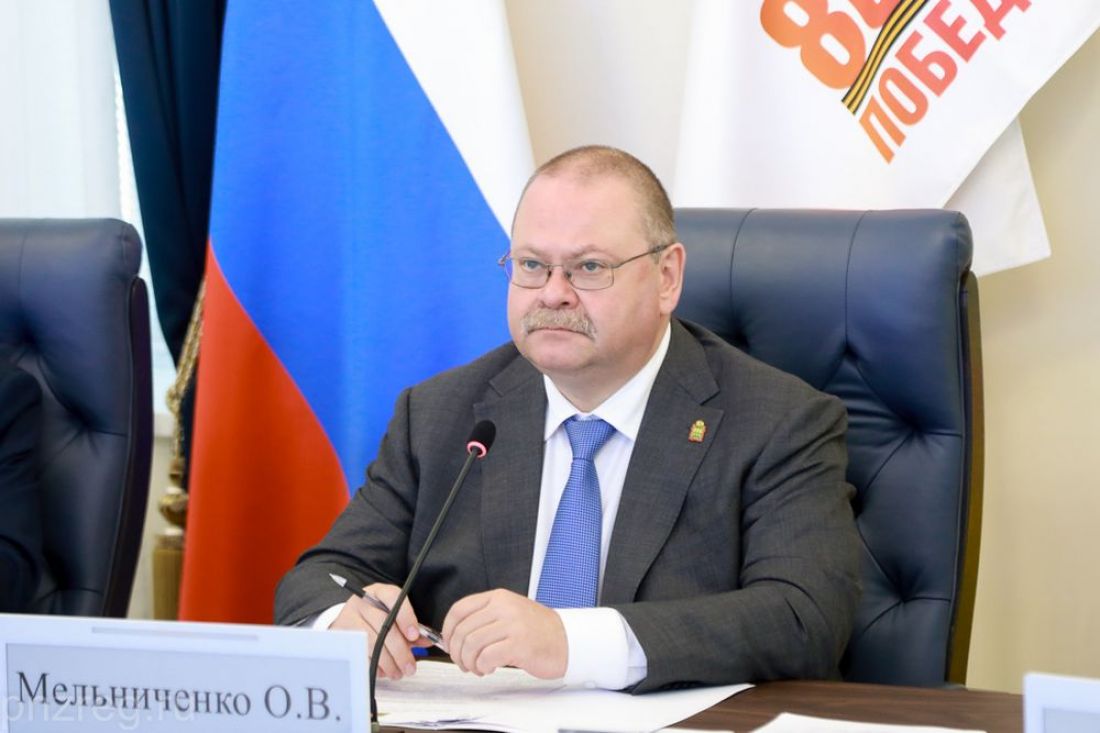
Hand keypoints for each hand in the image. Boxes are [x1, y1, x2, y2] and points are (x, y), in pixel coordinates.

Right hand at [330, 583, 428, 679]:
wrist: (348, 620)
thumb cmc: (376, 617)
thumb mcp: (394, 616)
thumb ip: (411, 627)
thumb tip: (428, 640)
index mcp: (379, 592)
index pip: (393, 597)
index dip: (406, 617)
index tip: (414, 636)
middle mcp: (362, 602)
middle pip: (383, 625)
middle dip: (400, 650)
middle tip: (410, 666)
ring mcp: (349, 618)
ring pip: (371, 642)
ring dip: (388, 662)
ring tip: (398, 672)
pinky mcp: (340, 637)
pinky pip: (360, 654)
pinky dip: (374, 666)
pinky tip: (383, 671)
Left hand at [441, 589, 566, 678]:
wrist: (567, 640)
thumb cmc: (538, 631)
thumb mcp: (510, 613)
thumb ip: (485, 619)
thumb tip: (454, 637)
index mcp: (498, 598)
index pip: (459, 610)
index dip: (447, 630)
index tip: (448, 643)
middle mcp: (504, 608)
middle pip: (462, 631)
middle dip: (457, 652)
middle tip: (463, 662)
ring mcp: (513, 625)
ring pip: (472, 645)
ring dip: (469, 662)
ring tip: (477, 668)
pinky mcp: (520, 644)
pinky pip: (487, 657)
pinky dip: (482, 667)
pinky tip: (489, 668)